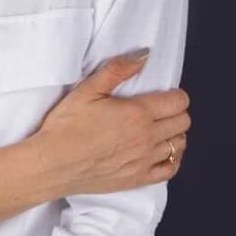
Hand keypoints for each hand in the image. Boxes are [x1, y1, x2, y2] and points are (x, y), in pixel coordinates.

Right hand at [33, 49, 190, 196]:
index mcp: (137, 113)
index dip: (175, 95)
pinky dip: (172, 158)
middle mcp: (146, 138)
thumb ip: (117, 70)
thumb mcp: (87, 90)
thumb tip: (143, 56)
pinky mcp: (138, 178)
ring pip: (179, 145)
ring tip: (159, 129)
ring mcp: (144, 160)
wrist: (52, 164)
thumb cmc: (66, 127)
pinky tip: (161, 152)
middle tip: (160, 110)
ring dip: (174, 134)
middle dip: (176, 112)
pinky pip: (170, 169)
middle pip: (183, 122)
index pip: (178, 102)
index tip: (164, 95)